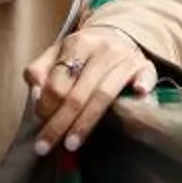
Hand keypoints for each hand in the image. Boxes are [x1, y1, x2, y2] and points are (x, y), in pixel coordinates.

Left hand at [25, 21, 158, 157]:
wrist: (117, 37)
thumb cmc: (82, 54)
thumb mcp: (55, 55)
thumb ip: (38, 71)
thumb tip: (35, 94)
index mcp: (77, 43)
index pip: (57, 82)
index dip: (45, 107)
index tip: (39, 124)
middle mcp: (102, 50)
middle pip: (78, 93)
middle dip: (60, 123)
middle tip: (46, 146)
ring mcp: (126, 58)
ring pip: (104, 95)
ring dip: (86, 122)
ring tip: (71, 144)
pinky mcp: (146, 67)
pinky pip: (146, 78)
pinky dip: (143, 86)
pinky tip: (138, 96)